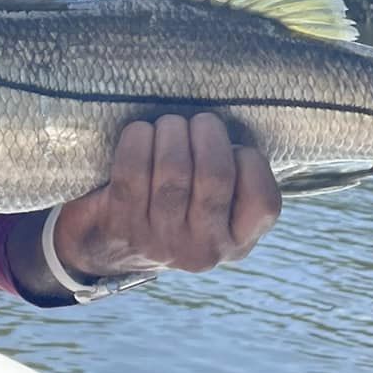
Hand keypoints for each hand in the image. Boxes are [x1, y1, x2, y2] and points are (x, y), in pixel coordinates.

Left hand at [51, 112, 280, 280]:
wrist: (108, 245)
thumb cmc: (175, 208)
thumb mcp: (216, 211)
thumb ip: (235, 181)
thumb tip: (236, 124)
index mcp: (236, 244)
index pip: (263, 202)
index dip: (249, 161)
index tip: (232, 148)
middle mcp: (203, 249)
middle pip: (215, 175)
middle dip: (207, 132)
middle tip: (198, 122)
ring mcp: (160, 241)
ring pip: (173, 170)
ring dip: (172, 131)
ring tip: (169, 125)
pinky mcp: (122, 224)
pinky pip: (133, 170)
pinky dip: (138, 139)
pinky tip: (140, 132)